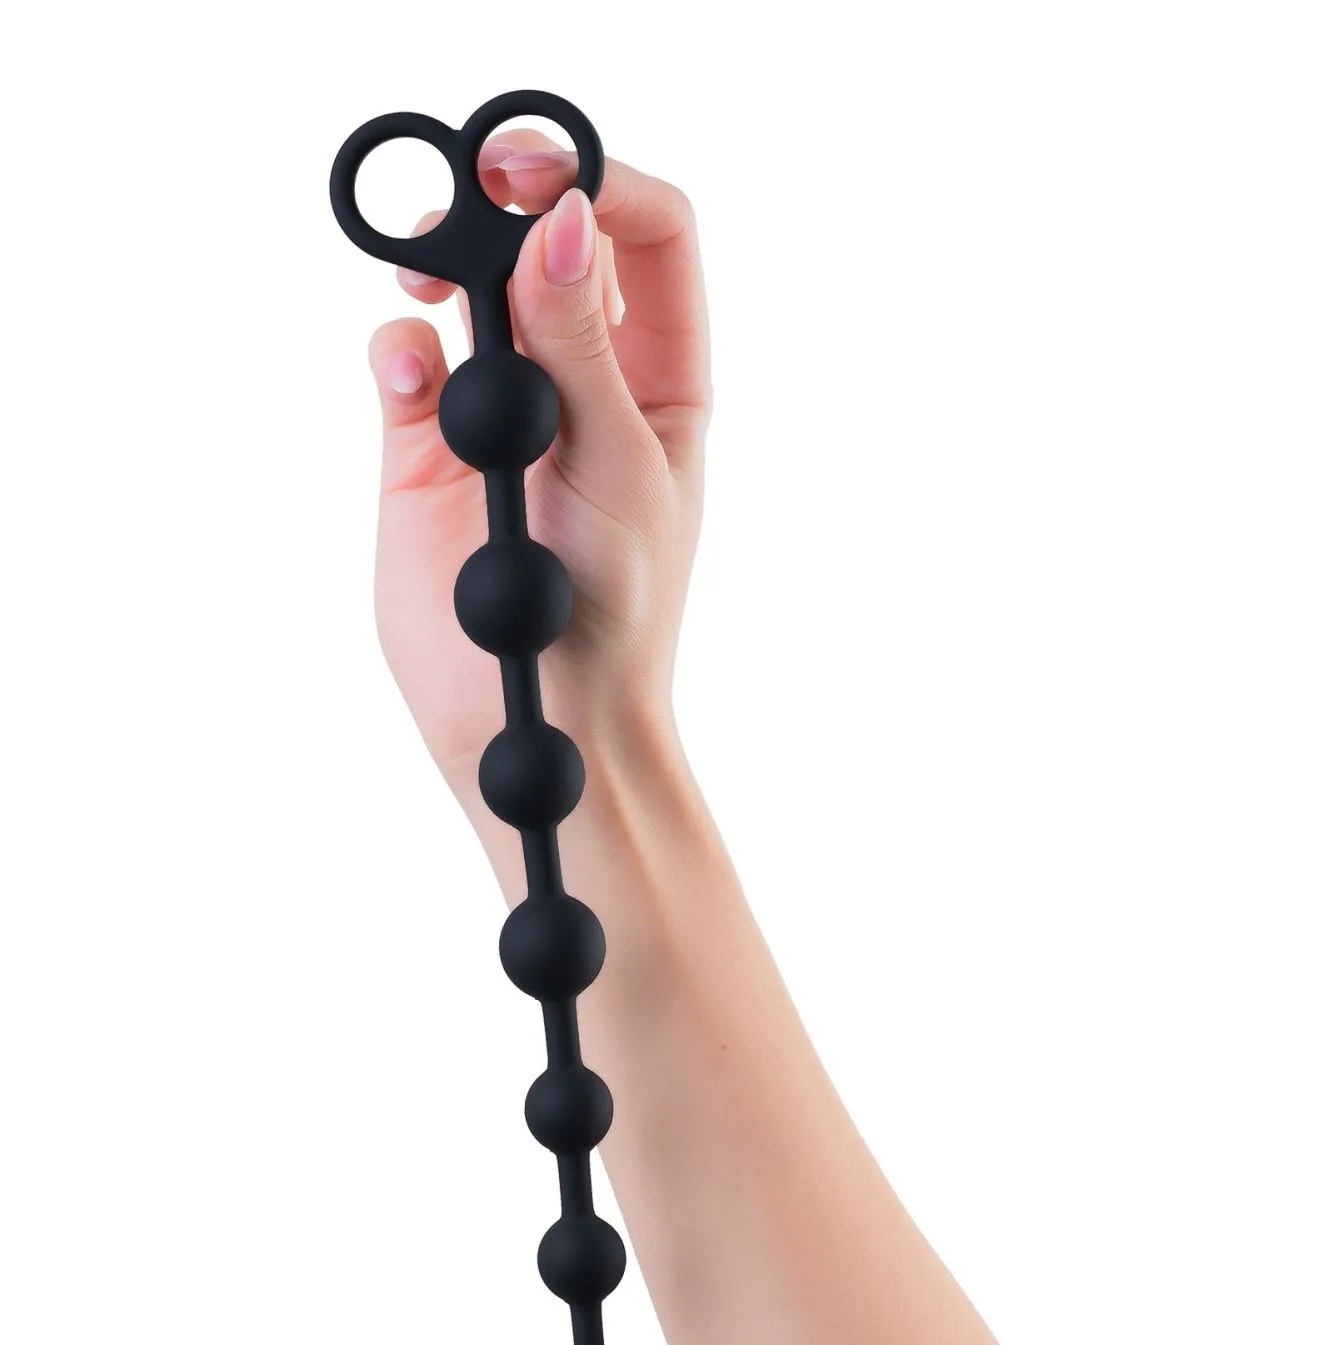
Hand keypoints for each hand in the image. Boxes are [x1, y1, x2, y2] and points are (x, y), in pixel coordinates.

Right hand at [365, 135, 710, 797]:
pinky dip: (398, 349)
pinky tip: (406, 371)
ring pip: (468, 286)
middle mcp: (581, 376)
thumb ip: (580, 347)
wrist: (543, 714)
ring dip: (440, 258)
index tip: (533, 175)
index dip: (596, 181)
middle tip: (465, 191)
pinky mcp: (426, 447)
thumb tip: (559, 223)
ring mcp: (500, 408)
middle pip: (548, 238)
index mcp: (658, 375)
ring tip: (418, 271)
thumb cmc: (615, 611)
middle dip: (505, 200)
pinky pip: (405, 362)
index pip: (647, 234)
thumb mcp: (615, 467)